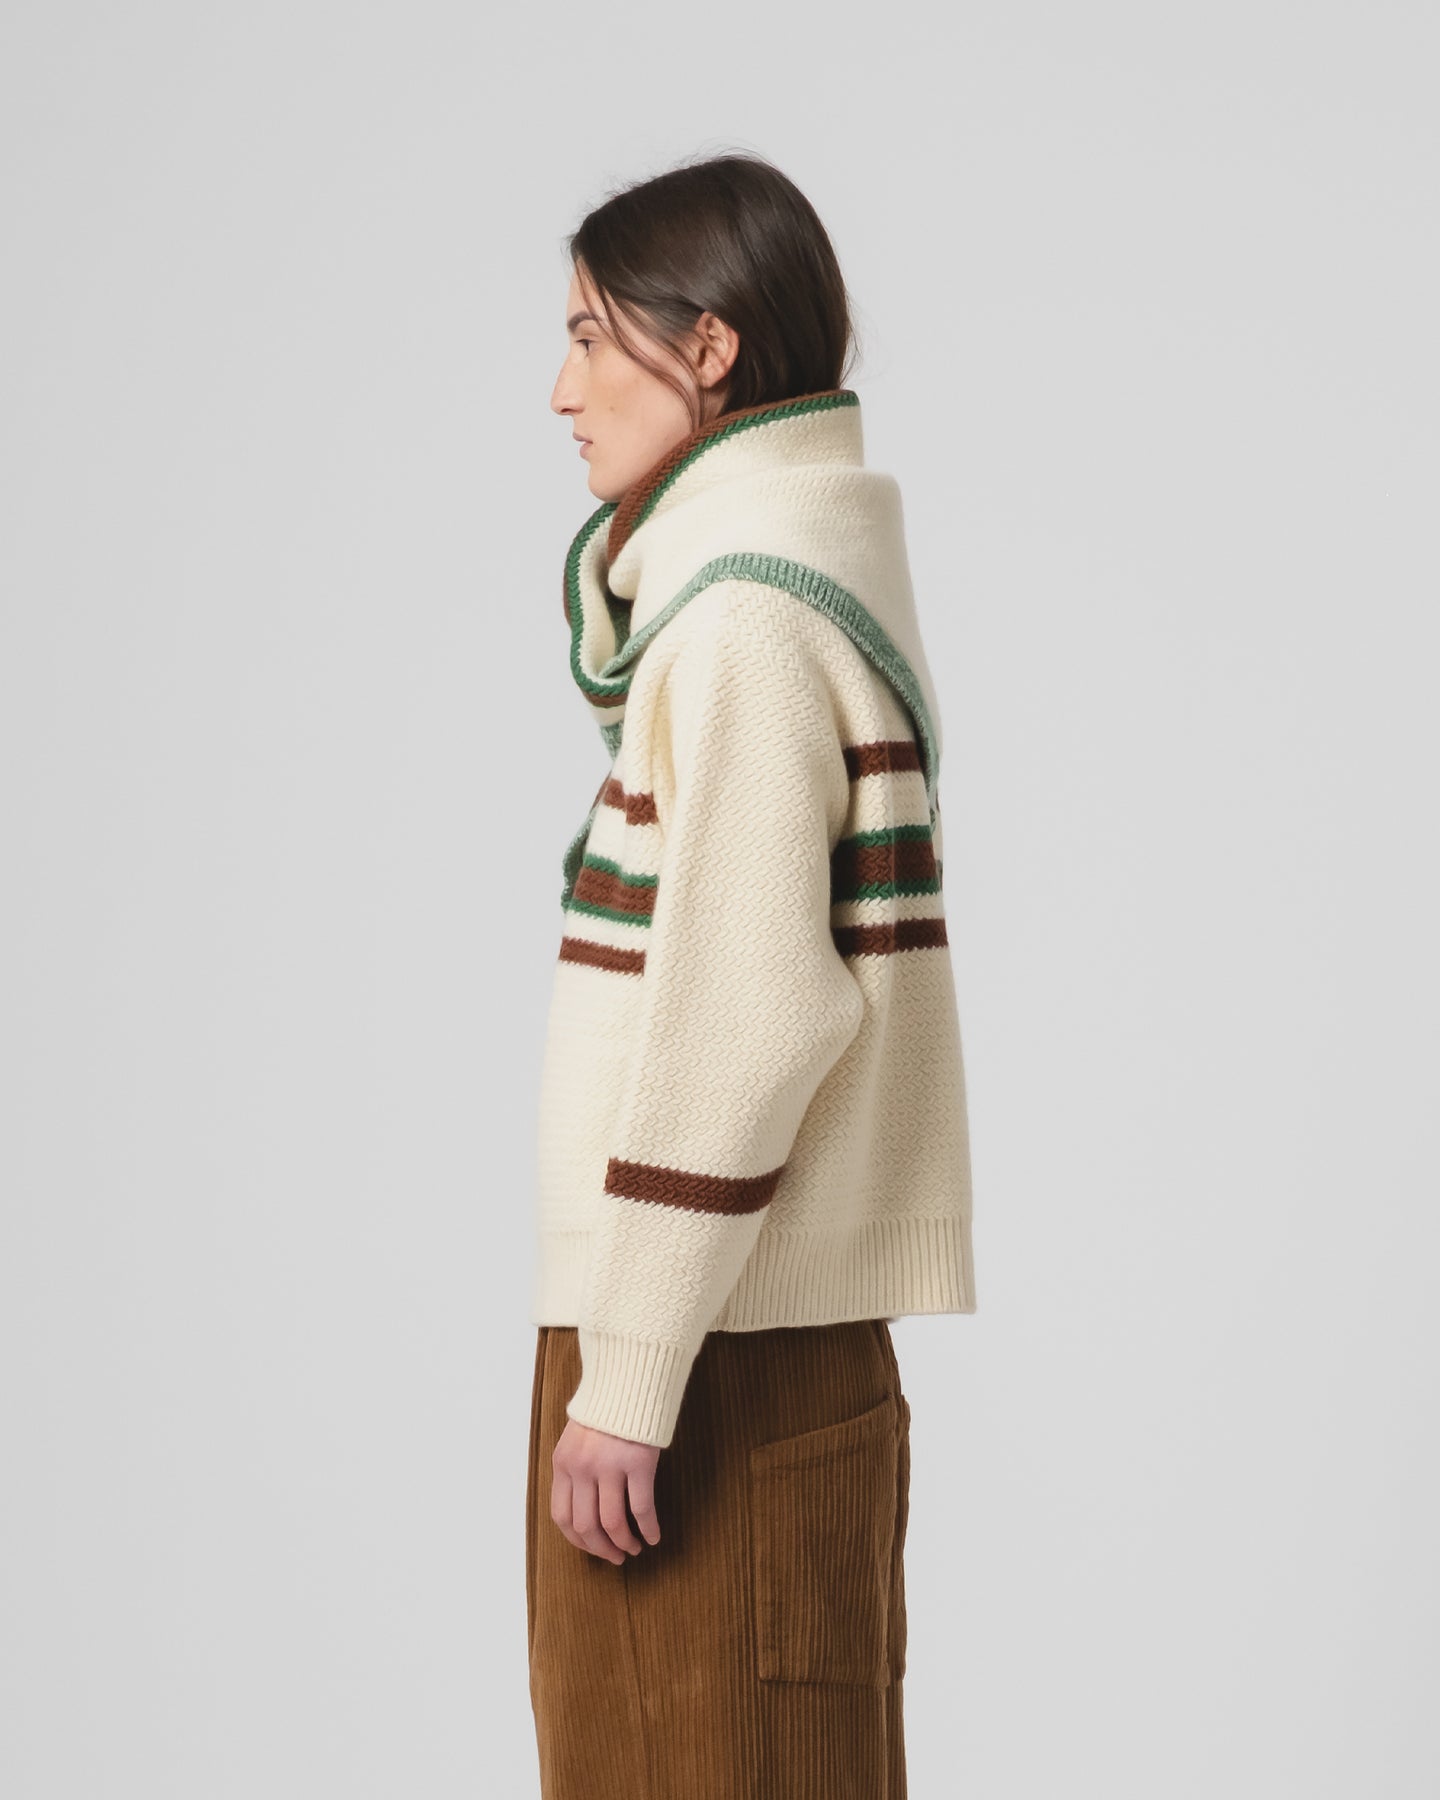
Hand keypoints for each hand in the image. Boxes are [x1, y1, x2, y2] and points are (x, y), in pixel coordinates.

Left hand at [551, 1418, 662, 1563]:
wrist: (628, 1377)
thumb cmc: (605, 1410)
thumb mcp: (576, 1439)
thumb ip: (575, 1471)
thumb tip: (582, 1513)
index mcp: (563, 1463)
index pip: (562, 1517)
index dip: (578, 1541)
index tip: (593, 1548)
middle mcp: (582, 1468)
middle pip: (586, 1525)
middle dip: (601, 1548)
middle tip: (616, 1557)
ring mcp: (610, 1466)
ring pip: (613, 1522)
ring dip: (624, 1543)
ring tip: (635, 1548)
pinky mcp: (638, 1463)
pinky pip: (642, 1508)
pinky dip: (648, 1528)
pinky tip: (654, 1536)